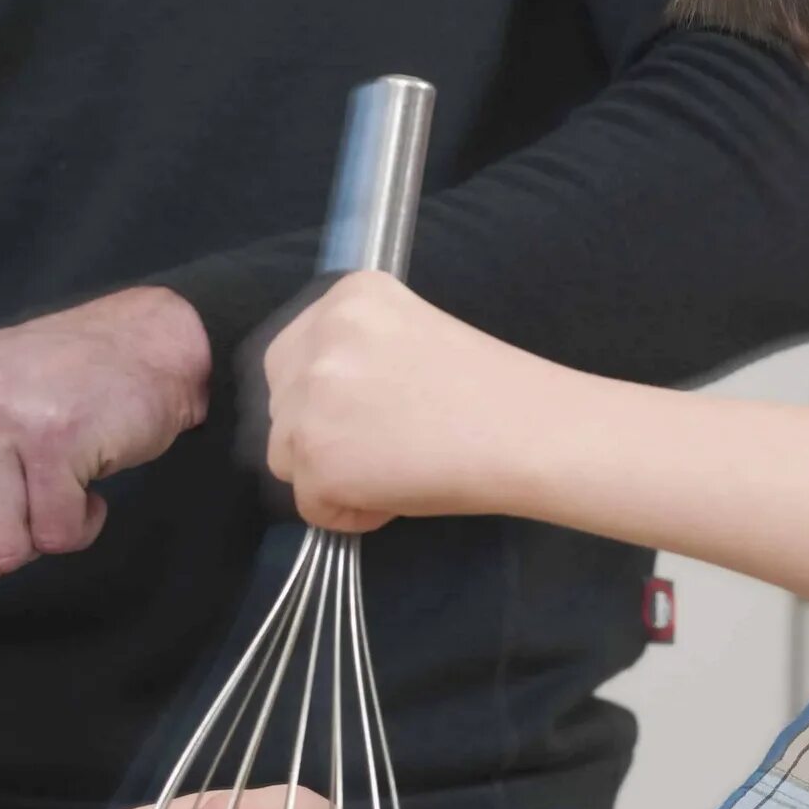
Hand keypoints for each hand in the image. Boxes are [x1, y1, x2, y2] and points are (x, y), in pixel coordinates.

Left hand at [262, 271, 546, 530]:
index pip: (295, 355)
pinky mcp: (316, 457)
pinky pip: (310, 503)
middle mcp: (317, 337)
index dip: (330, 396)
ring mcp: (309, 397)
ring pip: (287, 453)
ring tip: (395, 471)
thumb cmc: (488, 388)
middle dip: (321, 432)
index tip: (373, 413)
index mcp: (346, 296)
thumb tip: (322, 405)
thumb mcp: (410, 334)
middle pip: (282, 401)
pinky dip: (350, 512)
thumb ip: (356, 352)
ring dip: (332, 472)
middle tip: (382, 448)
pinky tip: (398, 494)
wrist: (526, 430)